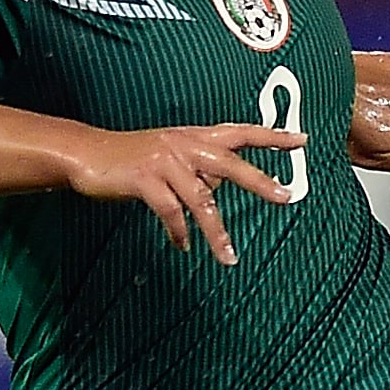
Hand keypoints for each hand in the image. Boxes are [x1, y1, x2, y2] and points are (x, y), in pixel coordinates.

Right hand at [63, 121, 307, 265]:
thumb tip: (222, 186)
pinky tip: (183, 246)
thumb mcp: (171, 156)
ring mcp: (164, 161)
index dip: (271, 136)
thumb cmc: (132, 157)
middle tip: (285, 197)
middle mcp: (184, 144)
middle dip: (259, 180)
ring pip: (201, 199)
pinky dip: (179, 232)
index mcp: (194, 136)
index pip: (240, 132)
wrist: (88, 153)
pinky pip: (170, 211)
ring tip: (228, 257)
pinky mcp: (145, 179)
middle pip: (230, 163)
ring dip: (216, 232)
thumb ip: (198, 168)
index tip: (301, 140)